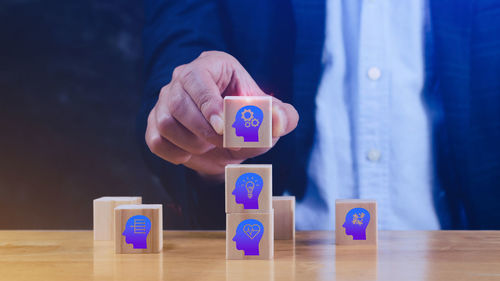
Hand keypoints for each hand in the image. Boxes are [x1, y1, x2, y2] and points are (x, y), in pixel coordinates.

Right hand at [145, 51, 298, 179]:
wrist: (230, 144)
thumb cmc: (250, 123)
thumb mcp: (271, 121)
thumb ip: (282, 118)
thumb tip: (278, 119)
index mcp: (212, 65)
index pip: (197, 77)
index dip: (208, 104)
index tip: (223, 128)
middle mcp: (183, 78)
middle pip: (178, 102)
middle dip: (203, 130)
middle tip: (225, 143)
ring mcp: (165, 100)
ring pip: (165, 122)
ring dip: (191, 143)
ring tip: (210, 146)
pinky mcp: (155, 123)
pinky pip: (155, 141)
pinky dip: (175, 153)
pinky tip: (192, 153)